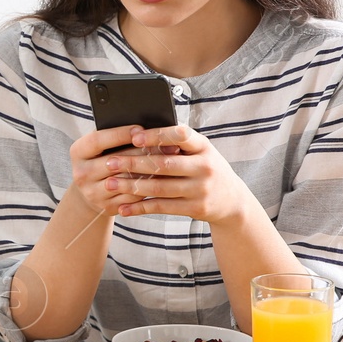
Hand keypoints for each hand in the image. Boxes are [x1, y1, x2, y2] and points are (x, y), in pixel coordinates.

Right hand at [70, 126, 159, 217]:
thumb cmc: (101, 159)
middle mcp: (81, 173)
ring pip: (127, 180)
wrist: (91, 191)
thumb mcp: (99, 146)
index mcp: (78, 152)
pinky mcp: (107, 206)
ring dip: (151, 170)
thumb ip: (113, 136)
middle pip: (115, 162)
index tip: (140, 129)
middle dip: (143, 152)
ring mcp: (93, 192)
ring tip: (171, 161)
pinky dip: (149, 186)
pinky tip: (164, 178)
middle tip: (167, 145)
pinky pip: (133, 196)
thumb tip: (143, 127)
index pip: (98, 140)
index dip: (119, 134)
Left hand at [91, 124, 253, 224]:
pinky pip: (162, 207)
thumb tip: (139, 133)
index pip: (180, 135)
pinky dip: (140, 207)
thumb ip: (178, 143)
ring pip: (159, 188)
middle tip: (110, 162)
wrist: (232, 201)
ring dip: (131, 186)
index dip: (157, 135)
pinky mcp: (196, 208)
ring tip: (111, 183)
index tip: (134, 136)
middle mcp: (205, 166)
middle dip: (133, 163)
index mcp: (203, 146)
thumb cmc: (206, 168)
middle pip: (164, 164)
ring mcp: (201, 189)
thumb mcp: (201, 151)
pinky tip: (124, 207)